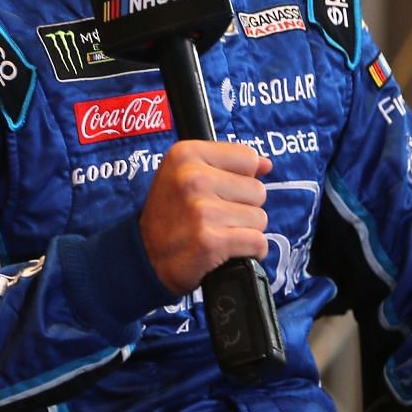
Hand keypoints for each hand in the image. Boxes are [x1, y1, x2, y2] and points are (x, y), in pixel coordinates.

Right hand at [138, 141, 271, 295]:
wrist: (145, 257)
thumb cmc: (170, 215)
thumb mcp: (184, 175)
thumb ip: (226, 164)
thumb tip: (266, 164)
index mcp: (185, 154)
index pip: (248, 158)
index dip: (239, 179)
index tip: (216, 192)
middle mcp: (192, 177)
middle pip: (258, 190)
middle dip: (243, 207)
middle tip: (213, 217)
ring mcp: (201, 210)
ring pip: (260, 218)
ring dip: (244, 231)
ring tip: (216, 233)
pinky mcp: (210, 241)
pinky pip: (257, 243)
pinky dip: (249, 252)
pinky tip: (225, 251)